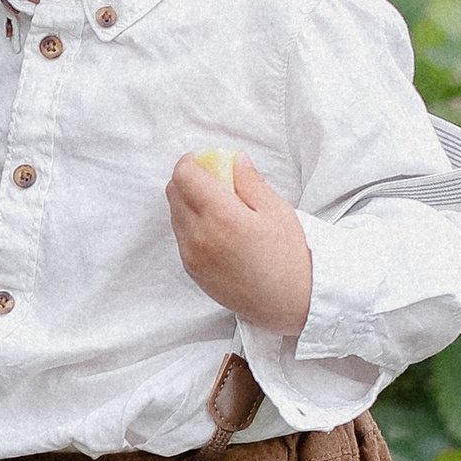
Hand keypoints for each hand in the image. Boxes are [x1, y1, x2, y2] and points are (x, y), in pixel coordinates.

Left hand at [168, 151, 313, 335]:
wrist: (287, 302)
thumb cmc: (287, 255)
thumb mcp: (277, 210)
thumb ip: (250, 181)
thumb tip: (233, 159)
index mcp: (222, 217)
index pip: (184, 175)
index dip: (192, 161)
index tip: (208, 161)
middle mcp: (199, 236)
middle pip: (173, 191)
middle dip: (189, 178)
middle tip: (215, 180)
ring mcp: (191, 255)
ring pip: (174, 213)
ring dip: (188, 201)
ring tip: (219, 206)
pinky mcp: (191, 269)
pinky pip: (180, 235)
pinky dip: (191, 223)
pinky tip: (217, 228)